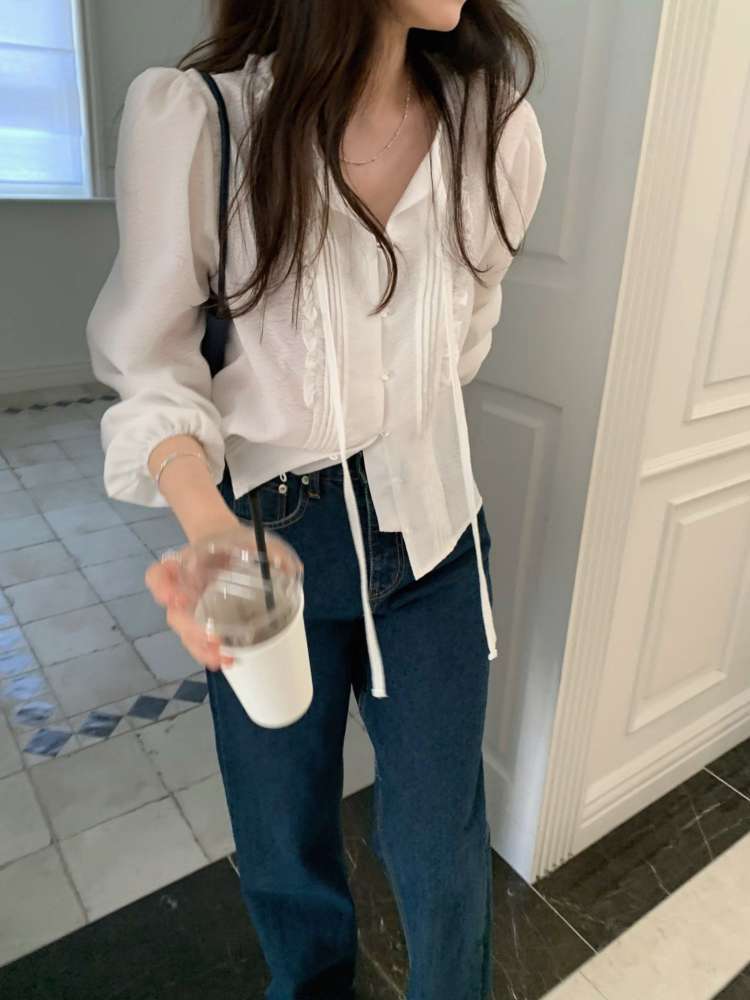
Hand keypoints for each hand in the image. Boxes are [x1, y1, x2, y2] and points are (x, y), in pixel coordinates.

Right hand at [144, 520, 301, 670]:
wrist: (225, 546)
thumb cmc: (232, 542)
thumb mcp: (247, 538)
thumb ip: (265, 549)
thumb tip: (292, 569)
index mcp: (184, 565)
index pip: (159, 576)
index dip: (161, 588)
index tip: (174, 598)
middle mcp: (181, 590)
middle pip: (174, 615)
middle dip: (191, 631)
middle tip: (214, 639)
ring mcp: (191, 609)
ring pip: (186, 634)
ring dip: (202, 650)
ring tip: (224, 658)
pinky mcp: (203, 623)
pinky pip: (200, 642)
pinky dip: (211, 653)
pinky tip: (228, 660)